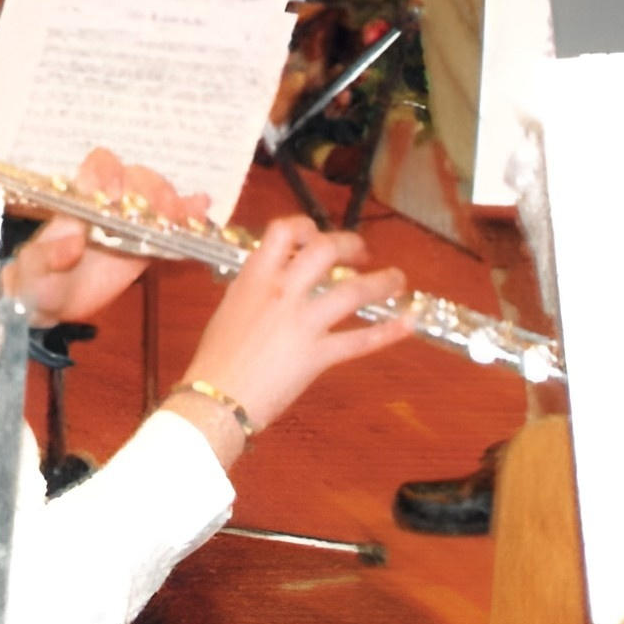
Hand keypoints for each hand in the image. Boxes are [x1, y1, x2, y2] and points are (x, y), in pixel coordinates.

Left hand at [0, 150, 203, 327]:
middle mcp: (109, 203)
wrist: (53, 303)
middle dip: (149, 189)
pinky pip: (173, 227)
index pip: (99, 165)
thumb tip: (71, 242)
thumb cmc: (38, 280)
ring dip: (172, 203)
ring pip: (159, 197)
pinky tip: (202, 213)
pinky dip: (190, 218)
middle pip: (137, 177)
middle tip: (157, 212)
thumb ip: (46, 256)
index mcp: (79, 199)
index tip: (112, 196)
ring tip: (178, 219)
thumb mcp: (33, 271)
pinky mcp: (149, 245)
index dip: (108, 174)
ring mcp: (132, 222)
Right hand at [174, 217, 413, 453]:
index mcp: (254, 277)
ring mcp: (302, 322)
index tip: (318, 235)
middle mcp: (281, 292)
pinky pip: (360, 340)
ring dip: (381, 282)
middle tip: (362, 253)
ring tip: (396, 280)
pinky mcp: (317, 355)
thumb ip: (255, 289)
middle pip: (325, 250)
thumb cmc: (215, 358)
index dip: (307, 227)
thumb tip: (276, 281)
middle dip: (350, 245)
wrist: (215, 397)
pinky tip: (408, 322)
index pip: (284, 232)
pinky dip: (389, 330)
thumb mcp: (231, 308)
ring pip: (352, 291)